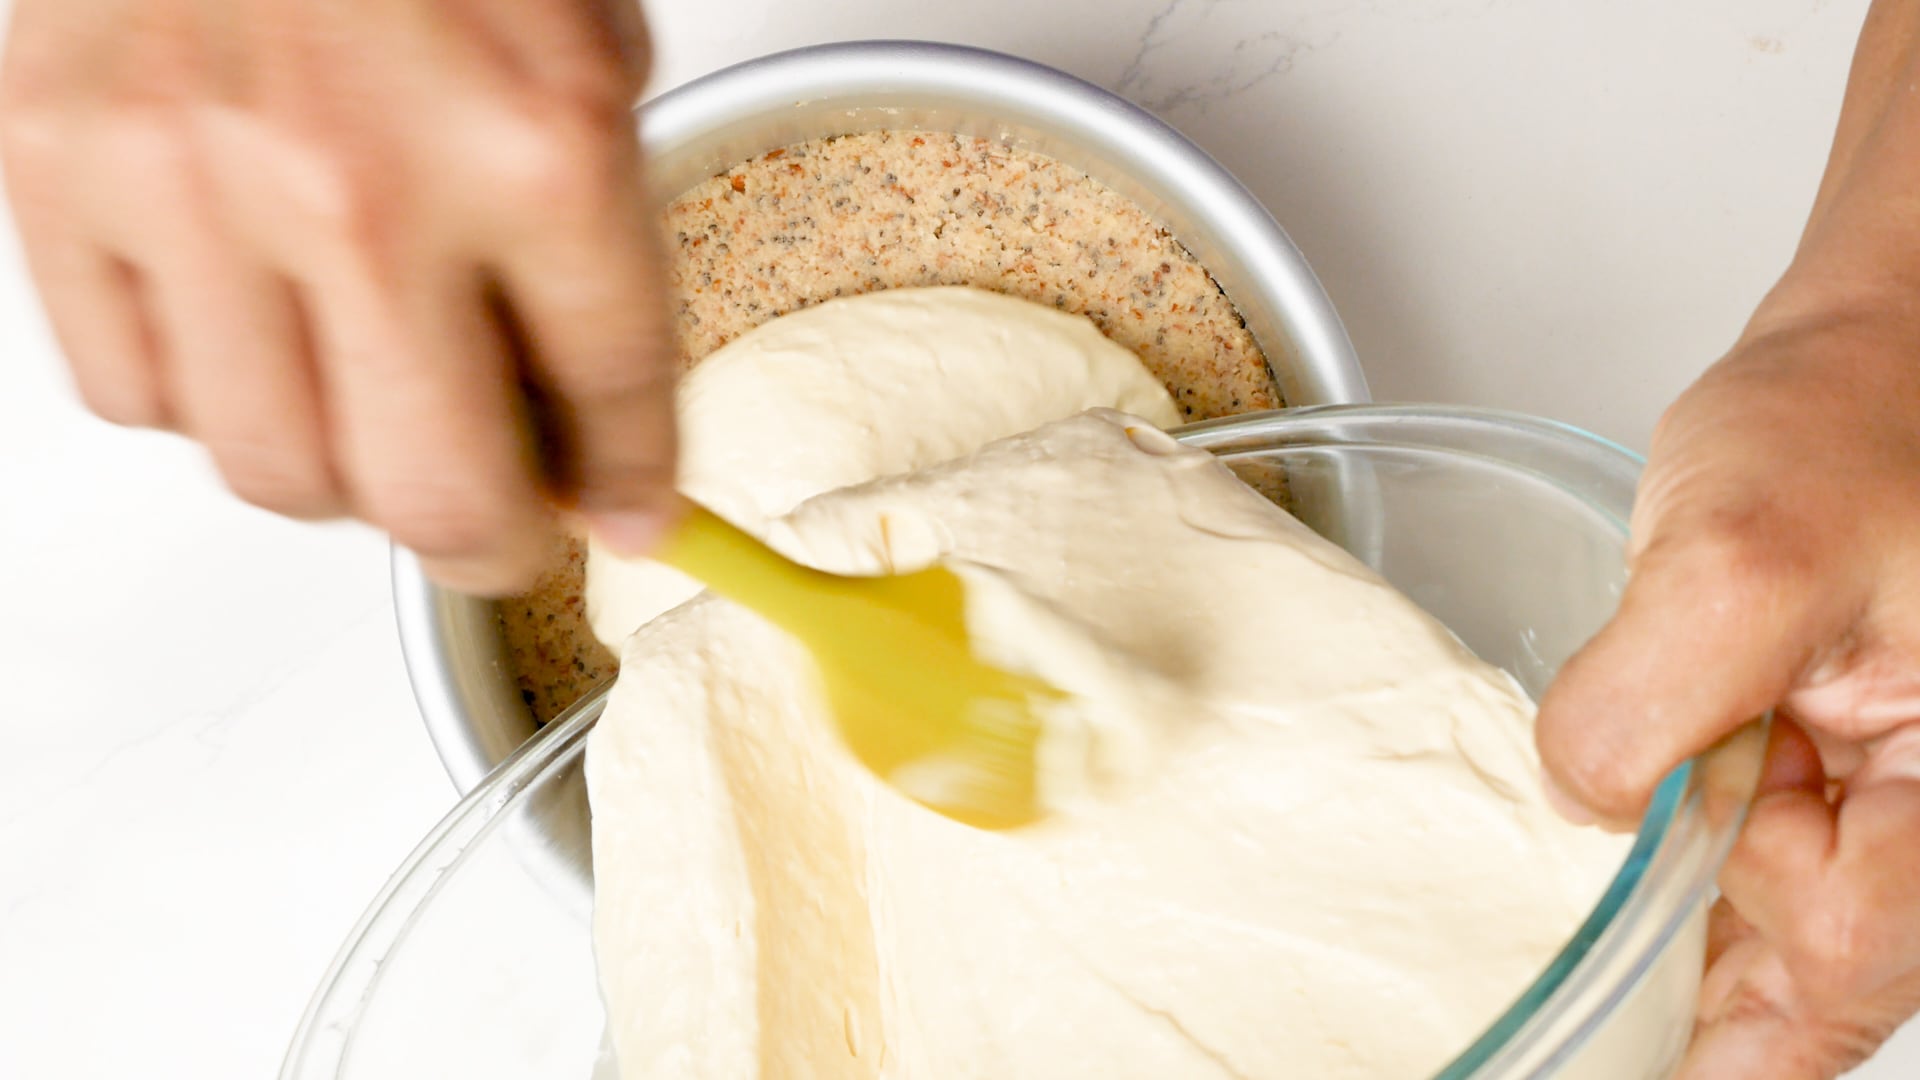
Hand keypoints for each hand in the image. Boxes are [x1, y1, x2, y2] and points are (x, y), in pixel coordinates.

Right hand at [1, 0, 675, 592]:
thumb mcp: (577, 36)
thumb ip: (595, 226)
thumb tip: (587, 425)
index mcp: (536, 141)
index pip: (613, 396)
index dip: (632, 483)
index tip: (627, 513)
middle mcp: (366, 186)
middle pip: (436, 497)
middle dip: (492, 542)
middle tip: (503, 524)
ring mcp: (194, 188)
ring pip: (275, 473)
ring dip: (340, 473)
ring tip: (368, 405)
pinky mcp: (55, 175)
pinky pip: (138, 394)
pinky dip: (206, 393)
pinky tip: (249, 322)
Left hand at [1537, 303, 1919, 1078]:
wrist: (1866, 363)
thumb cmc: (1857, 426)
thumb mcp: (1744, 553)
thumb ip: (1657, 695)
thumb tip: (1584, 806)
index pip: (1840, 963)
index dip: (1711, 1014)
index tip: (1603, 1052)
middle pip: (1807, 974)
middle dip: (1680, 1000)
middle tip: (1557, 1032)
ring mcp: (1875, 806)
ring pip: (1773, 940)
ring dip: (1667, 947)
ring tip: (1558, 969)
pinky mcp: (1819, 777)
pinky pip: (1750, 876)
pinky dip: (1670, 892)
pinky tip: (1597, 888)